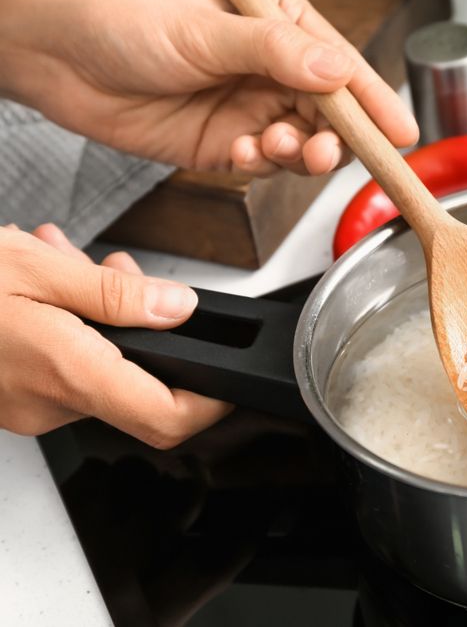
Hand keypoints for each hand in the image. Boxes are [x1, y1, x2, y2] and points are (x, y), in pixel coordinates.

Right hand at [0, 223, 230, 447]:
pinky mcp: (14, 393)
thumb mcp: (35, 269)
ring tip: (70, 264)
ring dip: (99, 312)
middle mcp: (48, 404)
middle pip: (136, 378)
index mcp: (64, 374)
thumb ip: (115, 294)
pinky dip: (70, 325)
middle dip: (141, 320)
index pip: (166, 418)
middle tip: (115, 270)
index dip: (210, 402)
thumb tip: (179, 308)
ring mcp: (28, 403)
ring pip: (99, 364)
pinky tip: (50, 285)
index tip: (229, 378)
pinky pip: (65, 365)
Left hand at [1, 0, 417, 175]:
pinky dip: (262, 165)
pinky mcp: (229, 146)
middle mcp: (274, 70)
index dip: (374, 103)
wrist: (62, 63)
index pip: (343, 66)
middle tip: (322, 150)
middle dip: (334, 137)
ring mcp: (253, 109)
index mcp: (281, 26)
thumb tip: (335, 70)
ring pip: (304, 145)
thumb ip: (276, 52)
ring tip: (272, 145)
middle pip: (332, 114)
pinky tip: (242, 151)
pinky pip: (266, 165)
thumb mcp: (207, 31)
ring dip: (297, 153)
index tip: (400, 134)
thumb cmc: (126, 25)